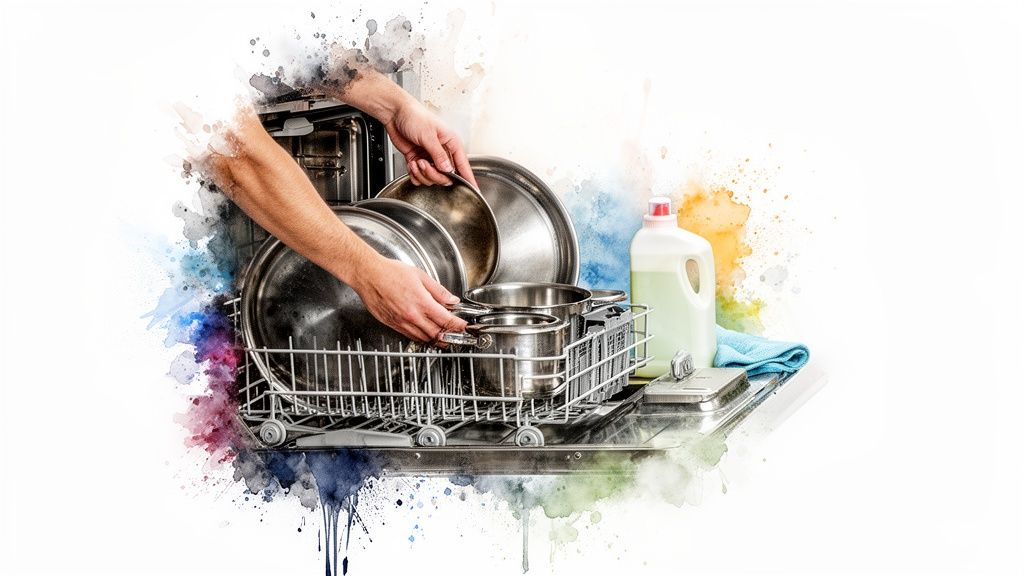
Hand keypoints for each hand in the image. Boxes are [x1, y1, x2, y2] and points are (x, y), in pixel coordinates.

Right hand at [349, 255, 468, 344]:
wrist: (368, 275)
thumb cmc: (390, 272)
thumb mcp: (420, 276)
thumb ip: (438, 290)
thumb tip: (451, 299)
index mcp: (421, 302)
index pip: (446, 319)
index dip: (458, 325)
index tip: (463, 326)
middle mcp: (412, 315)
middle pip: (436, 333)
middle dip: (449, 336)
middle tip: (456, 335)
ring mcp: (401, 322)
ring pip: (423, 338)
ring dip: (436, 340)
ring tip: (443, 339)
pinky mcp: (392, 324)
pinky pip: (410, 336)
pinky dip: (421, 338)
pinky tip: (425, 336)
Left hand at [385, 98, 478, 188]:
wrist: (396, 114)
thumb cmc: (414, 116)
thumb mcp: (428, 135)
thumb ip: (438, 154)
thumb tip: (448, 169)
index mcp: (451, 143)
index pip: (463, 164)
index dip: (468, 178)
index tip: (474, 189)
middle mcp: (442, 152)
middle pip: (446, 176)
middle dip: (433, 174)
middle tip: (423, 164)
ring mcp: (430, 157)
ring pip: (432, 178)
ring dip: (422, 173)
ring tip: (416, 161)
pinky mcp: (418, 161)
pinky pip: (420, 177)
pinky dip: (414, 174)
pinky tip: (411, 164)